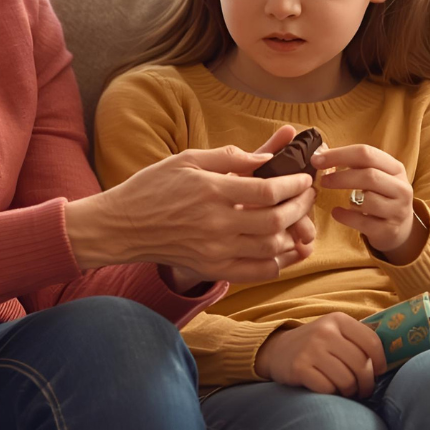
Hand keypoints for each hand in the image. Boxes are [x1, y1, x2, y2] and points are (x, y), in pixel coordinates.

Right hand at [67, 128, 317, 283]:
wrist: (122, 226)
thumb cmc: (153, 186)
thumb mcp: (188, 159)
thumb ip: (229, 158)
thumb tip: (264, 157)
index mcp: (211, 191)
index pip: (268, 190)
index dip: (293, 184)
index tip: (304, 178)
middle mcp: (216, 224)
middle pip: (276, 220)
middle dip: (300, 206)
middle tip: (307, 196)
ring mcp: (215, 251)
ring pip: (271, 248)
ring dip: (293, 233)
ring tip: (298, 219)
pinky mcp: (211, 269)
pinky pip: (256, 272)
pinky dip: (278, 261)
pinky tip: (283, 247)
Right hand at [254, 312, 388, 396]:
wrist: (277, 350)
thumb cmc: (316, 344)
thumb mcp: (335, 331)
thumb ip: (358, 337)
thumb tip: (393, 352)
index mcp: (338, 320)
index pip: (372, 342)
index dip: (381, 361)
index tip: (379, 371)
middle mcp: (325, 332)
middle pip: (361, 365)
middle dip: (367, 383)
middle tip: (364, 390)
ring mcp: (311, 350)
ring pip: (346, 380)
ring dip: (350, 391)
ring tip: (347, 390)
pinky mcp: (299, 368)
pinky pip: (328, 388)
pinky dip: (332, 393)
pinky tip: (329, 389)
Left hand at [314, 144, 425, 261]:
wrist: (401, 228)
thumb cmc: (381, 195)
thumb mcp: (376, 175)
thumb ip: (352, 163)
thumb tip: (320, 152)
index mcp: (396, 168)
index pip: (367, 154)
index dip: (339, 155)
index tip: (317, 160)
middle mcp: (401, 188)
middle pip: (369, 176)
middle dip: (341, 176)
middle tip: (322, 180)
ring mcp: (397, 210)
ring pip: (369, 200)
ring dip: (346, 197)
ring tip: (332, 195)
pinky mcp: (389, 230)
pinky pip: (363, 222)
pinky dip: (346, 216)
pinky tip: (337, 213)